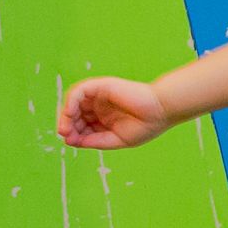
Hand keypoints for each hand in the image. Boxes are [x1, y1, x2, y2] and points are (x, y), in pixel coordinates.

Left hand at [57, 76, 171, 148]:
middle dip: (67, 125)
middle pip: (74, 115)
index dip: (74, 134)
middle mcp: (100, 106)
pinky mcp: (101, 86)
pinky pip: (79, 91)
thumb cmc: (146, 126)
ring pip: (73, 103)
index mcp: (105, 120)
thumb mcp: (116, 140)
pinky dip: (70, 102)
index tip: (71, 142)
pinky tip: (70, 114)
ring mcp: (100, 96)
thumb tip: (71, 141)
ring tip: (65, 127)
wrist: (161, 112)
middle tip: (65, 135)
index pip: (81, 126)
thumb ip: (95, 141)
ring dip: (65, 115)